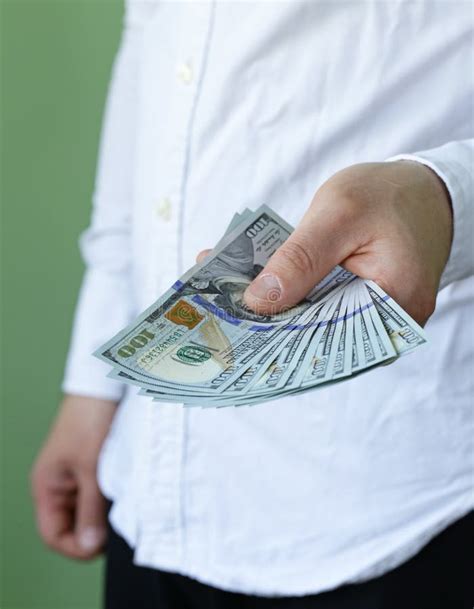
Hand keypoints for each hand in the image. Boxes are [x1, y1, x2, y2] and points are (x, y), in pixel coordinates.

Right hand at [31, 394, 116, 558]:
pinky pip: (99, 493)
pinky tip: (127, 493)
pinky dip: (112, 497)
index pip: (53, 535)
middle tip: (120, 527)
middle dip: (94, 531)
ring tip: (125, 508)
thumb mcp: (91, 469)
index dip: (76, 547)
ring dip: (105, 513)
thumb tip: (89, 547)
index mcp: (47, 487)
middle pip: (72, 526)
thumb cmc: (89, 420)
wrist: (104, 384)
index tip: (104, 546)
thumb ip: (90, 510)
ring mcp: (76, 475)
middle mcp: (59, 485)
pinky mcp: (93, 466)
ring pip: (89, 510)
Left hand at [242, 161, 451, 324]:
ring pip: (315, 323)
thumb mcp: (339, 215)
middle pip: (317, 335)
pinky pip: (321, 309)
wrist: (420, 188)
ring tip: (229, 293)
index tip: (230, 326)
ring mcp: (373, 318)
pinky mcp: (359, 306)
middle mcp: (386, 325)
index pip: (325, 338)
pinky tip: (258, 282)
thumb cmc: (389, 194)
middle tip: (219, 309)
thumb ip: (299, 259)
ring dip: (275, 307)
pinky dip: (292, 296)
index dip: (274, 335)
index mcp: (394, 306)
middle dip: (268, 322)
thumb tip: (258, 301)